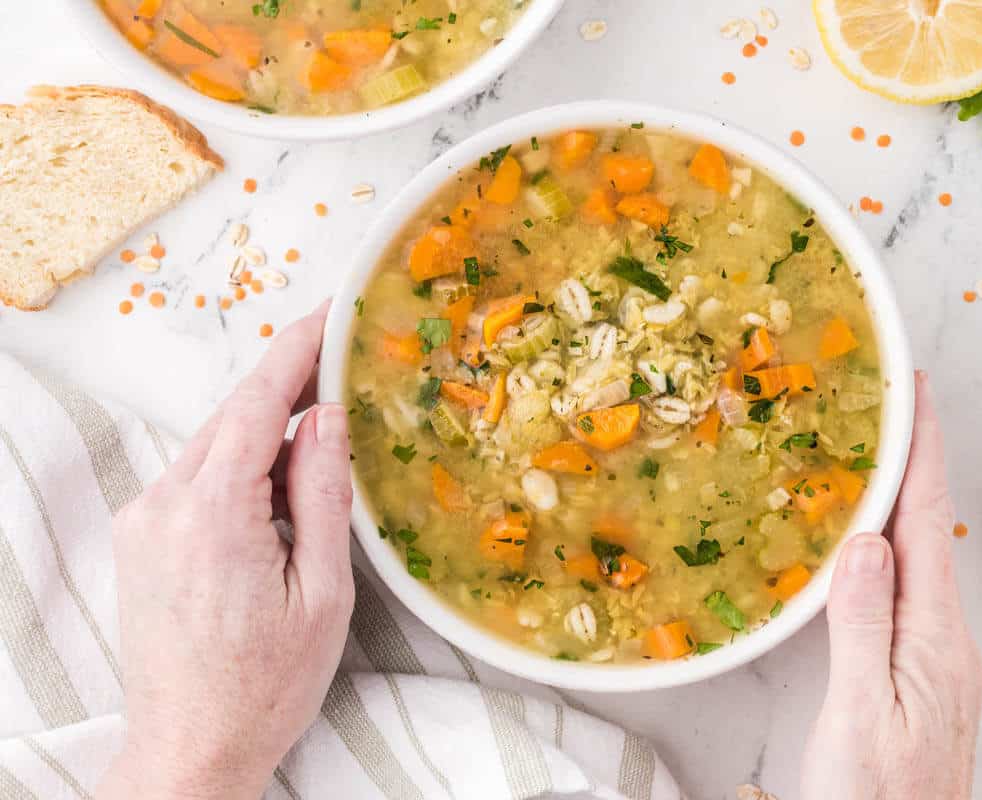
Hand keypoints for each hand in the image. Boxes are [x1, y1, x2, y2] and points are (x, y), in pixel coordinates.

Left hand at [97, 302, 353, 799]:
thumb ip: (321, 494)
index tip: (334, 311)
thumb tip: (324, 415)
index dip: (299, 347)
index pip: (258, 401)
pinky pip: (198, 477)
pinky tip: (280, 492)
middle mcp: (165, 503)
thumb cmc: (266, 685)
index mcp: (214, 513)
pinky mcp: (141, 538)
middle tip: (347, 368)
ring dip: (268, 434)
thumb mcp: (321, 592)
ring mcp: (145, 520)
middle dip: (291, 388)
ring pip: (216, 445)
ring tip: (324, 442)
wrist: (189, 749)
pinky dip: (242, 467)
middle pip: (235, 416)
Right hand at [797, 371, 981, 799]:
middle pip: (927, 530)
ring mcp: (936, 656)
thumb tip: (867, 542)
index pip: (926, 522)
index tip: (914, 394)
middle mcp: (943, 638)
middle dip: (910, 463)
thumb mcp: (859, 712)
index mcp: (932, 637)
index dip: (920, 452)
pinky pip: (905, 589)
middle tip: (886, 410)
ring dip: (897, 503)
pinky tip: (865, 546)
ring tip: (871, 460)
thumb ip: (863, 625)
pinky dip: (888, 548)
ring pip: (916, 558)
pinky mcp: (920, 672)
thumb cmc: (874, 797)